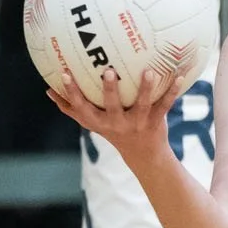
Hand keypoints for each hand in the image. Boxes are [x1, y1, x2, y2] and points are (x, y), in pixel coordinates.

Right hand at [46, 62, 178, 169]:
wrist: (144, 155)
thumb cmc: (113, 131)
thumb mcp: (91, 123)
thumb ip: (71, 108)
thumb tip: (47, 90)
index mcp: (99, 122)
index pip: (81, 107)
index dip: (71, 92)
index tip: (64, 73)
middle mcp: (117, 123)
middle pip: (111, 107)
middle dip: (109, 90)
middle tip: (107, 72)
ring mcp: (137, 124)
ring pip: (142, 105)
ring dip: (146, 88)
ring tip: (149, 71)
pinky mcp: (155, 123)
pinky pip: (164, 105)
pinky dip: (172, 92)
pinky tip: (179, 76)